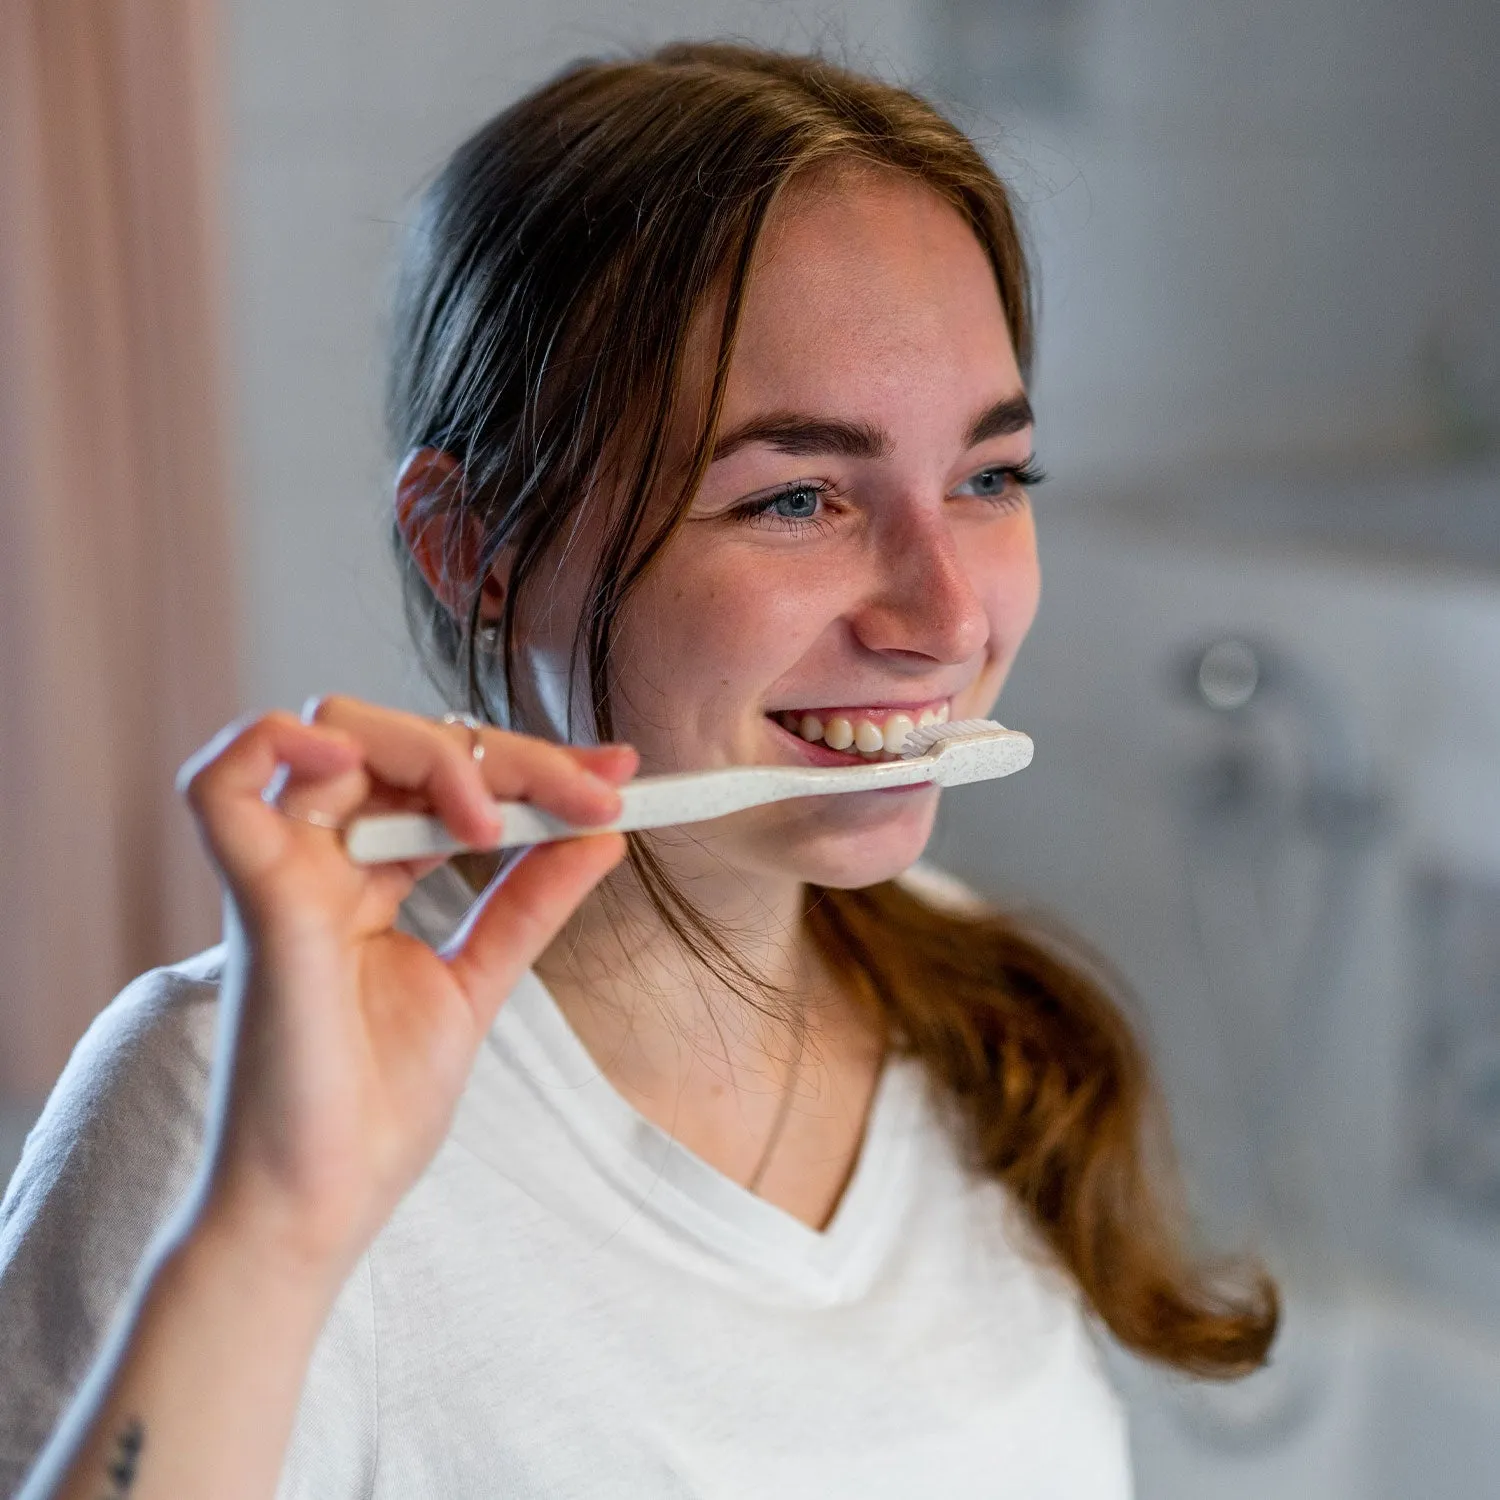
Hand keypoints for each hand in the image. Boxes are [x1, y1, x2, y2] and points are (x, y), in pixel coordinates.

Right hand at [176, 697, 633, 1285]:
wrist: (325, 1205)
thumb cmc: (377, 1108)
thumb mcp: (479, 981)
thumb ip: (531, 902)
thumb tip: (603, 835)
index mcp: (368, 877)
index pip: (448, 779)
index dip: (535, 765)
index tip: (619, 776)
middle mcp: (322, 861)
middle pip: (403, 741)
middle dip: (512, 755)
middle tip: (597, 795)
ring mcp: (284, 875)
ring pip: (335, 733)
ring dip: (437, 751)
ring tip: (496, 821)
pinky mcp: (259, 904)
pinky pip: (221, 788)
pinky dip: (280, 746)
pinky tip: (356, 764)